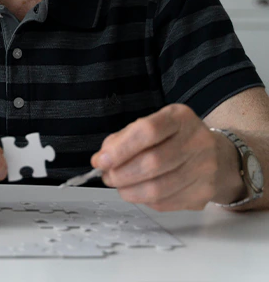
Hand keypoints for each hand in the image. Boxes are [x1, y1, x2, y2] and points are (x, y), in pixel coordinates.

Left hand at [90, 103, 243, 210]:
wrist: (218, 155)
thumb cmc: (175, 137)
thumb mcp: (154, 125)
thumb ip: (125, 138)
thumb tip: (102, 159)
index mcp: (180, 118)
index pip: (148, 131)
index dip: (121, 148)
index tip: (101, 160)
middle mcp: (197, 141)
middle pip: (153, 163)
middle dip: (122, 173)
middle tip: (107, 176)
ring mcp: (205, 169)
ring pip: (159, 188)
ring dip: (130, 191)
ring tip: (118, 186)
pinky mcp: (204, 193)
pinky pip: (167, 202)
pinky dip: (145, 200)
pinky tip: (137, 192)